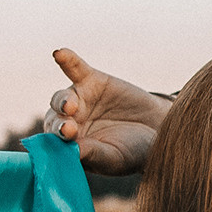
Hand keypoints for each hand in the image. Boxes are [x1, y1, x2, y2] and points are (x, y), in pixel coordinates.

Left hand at [41, 49, 170, 175]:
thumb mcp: (116, 157)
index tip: (67, 145)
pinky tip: (60, 54)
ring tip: (71, 106)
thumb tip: (74, 151)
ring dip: (63, 101)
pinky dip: (67, 61)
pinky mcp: (90, 80)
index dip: (55, 144)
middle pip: (54, 121)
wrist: (158, 128)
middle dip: (59, 124)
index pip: (54, 145)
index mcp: (70, 146)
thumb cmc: (134, 151)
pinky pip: (75, 69)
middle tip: (68, 129)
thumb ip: (95, 154)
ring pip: (61, 98)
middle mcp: (68, 122)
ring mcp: (78, 100)